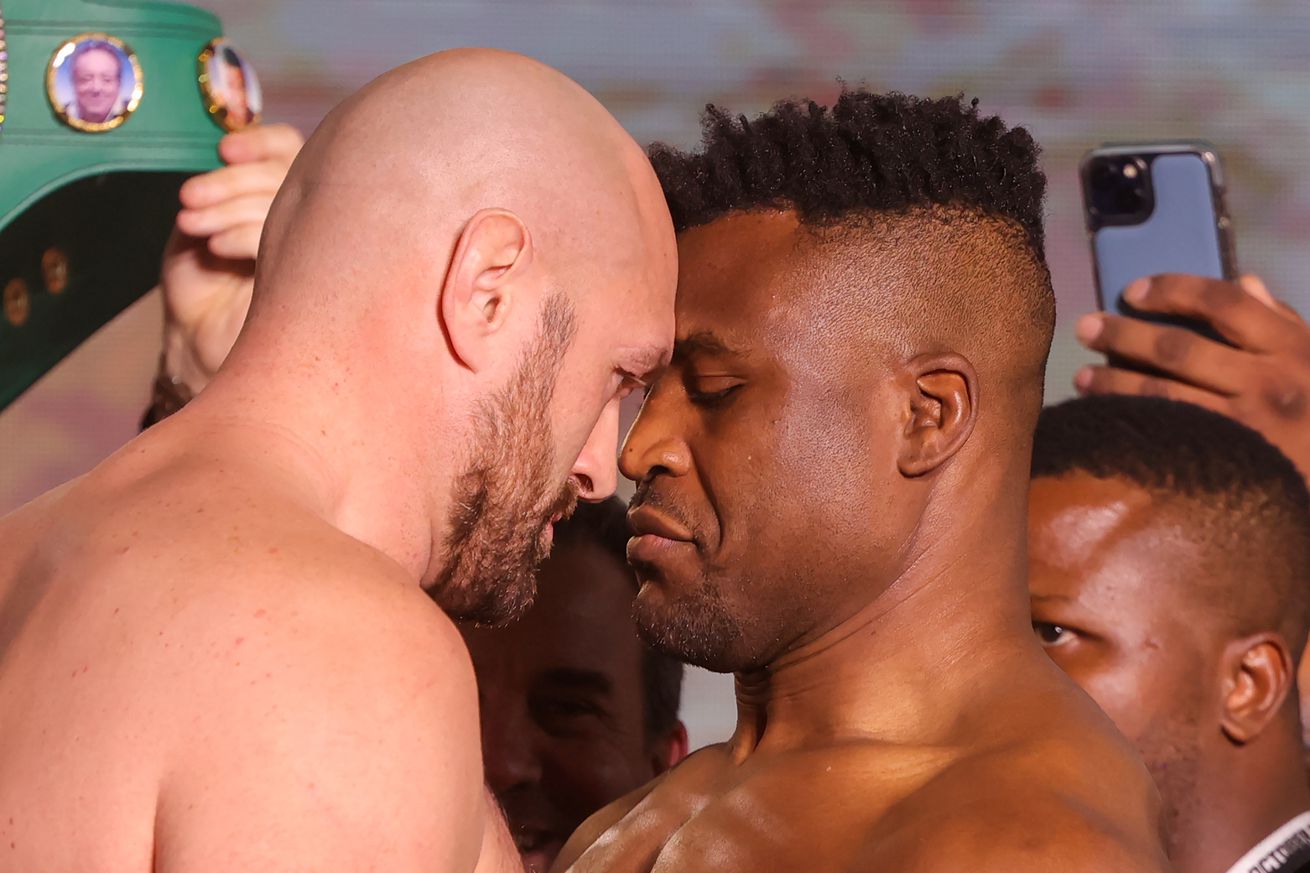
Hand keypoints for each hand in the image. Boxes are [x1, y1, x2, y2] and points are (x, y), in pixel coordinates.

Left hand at [159, 123, 303, 392]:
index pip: (288, 148)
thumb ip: (220, 184)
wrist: (198, 341)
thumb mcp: (201, 217)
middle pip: (286, 170)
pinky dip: (242, 234)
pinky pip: (281, 238)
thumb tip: (230, 150)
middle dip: (232, 179)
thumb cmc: (200, 281)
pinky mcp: (311, 281)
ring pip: (283, 200)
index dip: (259, 141)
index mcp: (279, 193)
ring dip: (228, 206)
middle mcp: (305, 215)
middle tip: (190, 197)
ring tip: (192, 225)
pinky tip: (216, 249)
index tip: (223, 149)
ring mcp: (312, 247)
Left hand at [1074, 274, 1309, 480]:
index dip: (1173, 290)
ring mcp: (1244, 427)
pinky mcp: (1224, 466)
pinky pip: (1164, 437)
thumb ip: (1283, 322)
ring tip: (1080, 377)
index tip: (1132, 290)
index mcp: (1292, 348)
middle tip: (1085, 327)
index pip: (1224, 303)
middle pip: (1179, 348)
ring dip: (1112, 383)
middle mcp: (1267, 383)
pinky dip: (1129, 424)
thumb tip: (1244, 281)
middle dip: (1123, 334)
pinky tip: (1103, 420)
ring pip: (1161, 396)